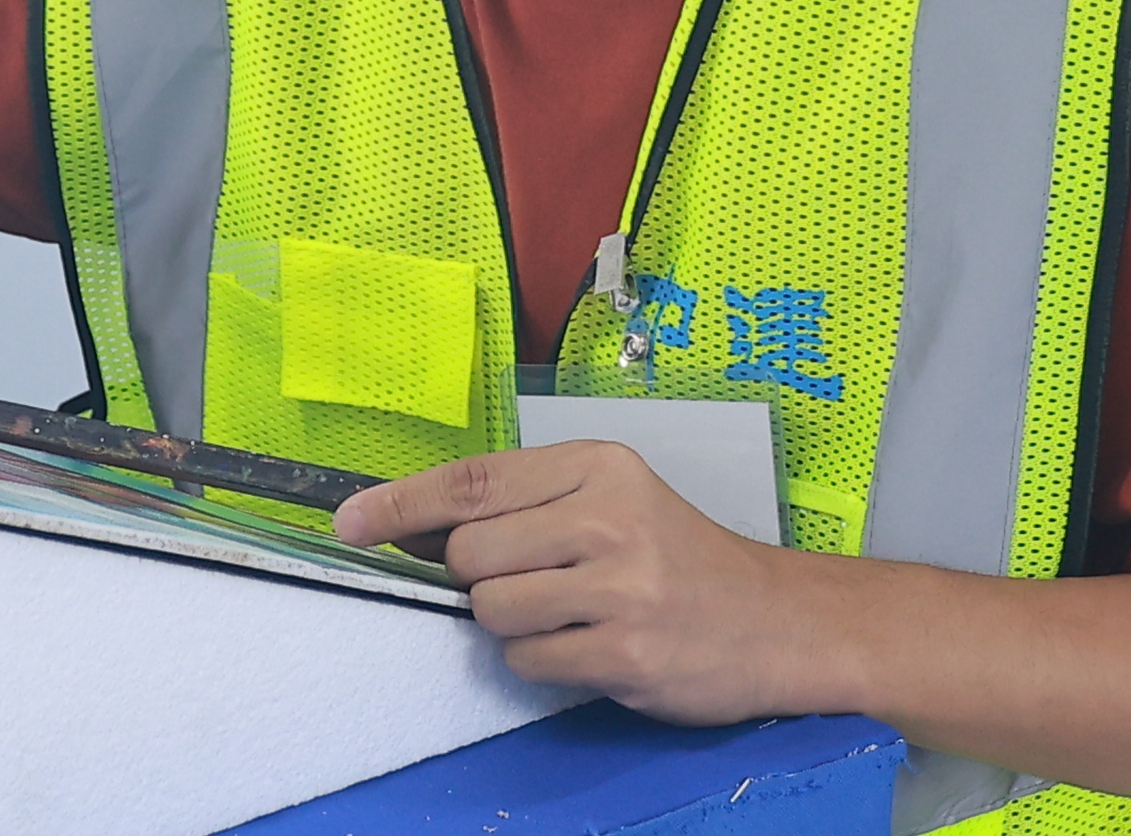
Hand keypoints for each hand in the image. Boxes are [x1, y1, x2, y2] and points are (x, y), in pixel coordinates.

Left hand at [335, 440, 821, 724]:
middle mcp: (608, 518)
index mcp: (598, 467)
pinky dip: (544, 663)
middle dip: (478, 577)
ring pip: (493, 610)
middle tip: (534, 581)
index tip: (351, 521)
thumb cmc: (680, 559)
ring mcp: (620, 588)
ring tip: (572, 615)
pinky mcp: (626, 653)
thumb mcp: (612, 501)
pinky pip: (529, 662)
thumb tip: (413, 527)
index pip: (472, 482)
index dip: (400, 504)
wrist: (779, 623)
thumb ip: (523, 505)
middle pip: (471, 553)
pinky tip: (592, 647)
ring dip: (512, 624)